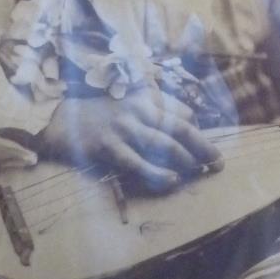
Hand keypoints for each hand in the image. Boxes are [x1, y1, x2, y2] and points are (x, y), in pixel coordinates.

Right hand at [38, 87, 222, 192]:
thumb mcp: (128, 103)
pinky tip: (172, 180)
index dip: (198, 130)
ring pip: (164, 144)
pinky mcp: (109, 147)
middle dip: (203, 146)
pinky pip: (139, 162)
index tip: (206, 146)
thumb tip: (186, 124)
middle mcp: (137, 111)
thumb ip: (153, 111)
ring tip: (201, 171)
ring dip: (187, 159)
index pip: (181, 112)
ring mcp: (123, 129)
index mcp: (144, 98)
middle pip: (179, 128)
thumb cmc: (99, 114)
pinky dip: (158, 172)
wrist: (61, 120)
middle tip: (218, 162)